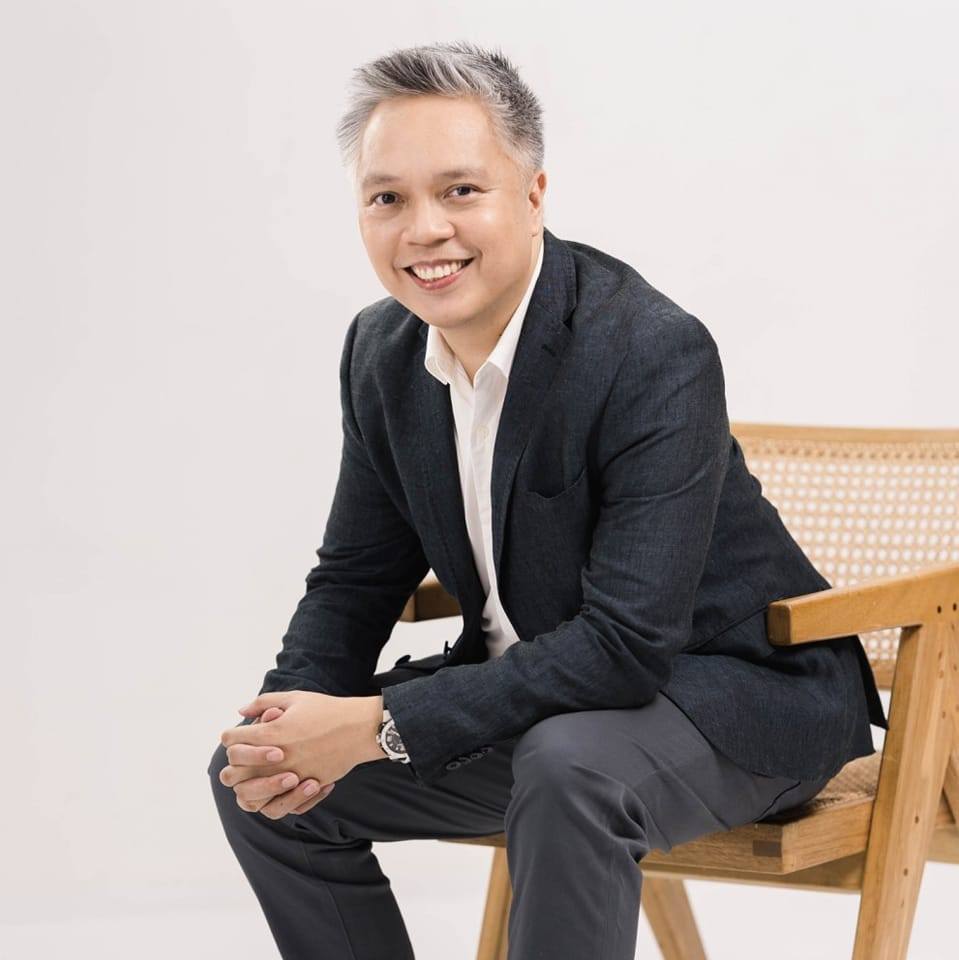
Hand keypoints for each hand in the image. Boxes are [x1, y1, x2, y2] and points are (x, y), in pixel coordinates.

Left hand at [219, 691, 385, 820]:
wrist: (359, 728)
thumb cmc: (327, 710)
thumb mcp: (294, 698)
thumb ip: (263, 703)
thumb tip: (240, 712)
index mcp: (270, 733)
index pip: (230, 741)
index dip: (230, 737)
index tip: (238, 735)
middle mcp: (275, 760)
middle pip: (232, 774)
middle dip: (234, 765)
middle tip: (244, 759)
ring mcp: (289, 778)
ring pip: (250, 798)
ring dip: (249, 789)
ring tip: (258, 779)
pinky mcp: (303, 790)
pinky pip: (278, 808)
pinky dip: (274, 801)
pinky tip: (279, 789)